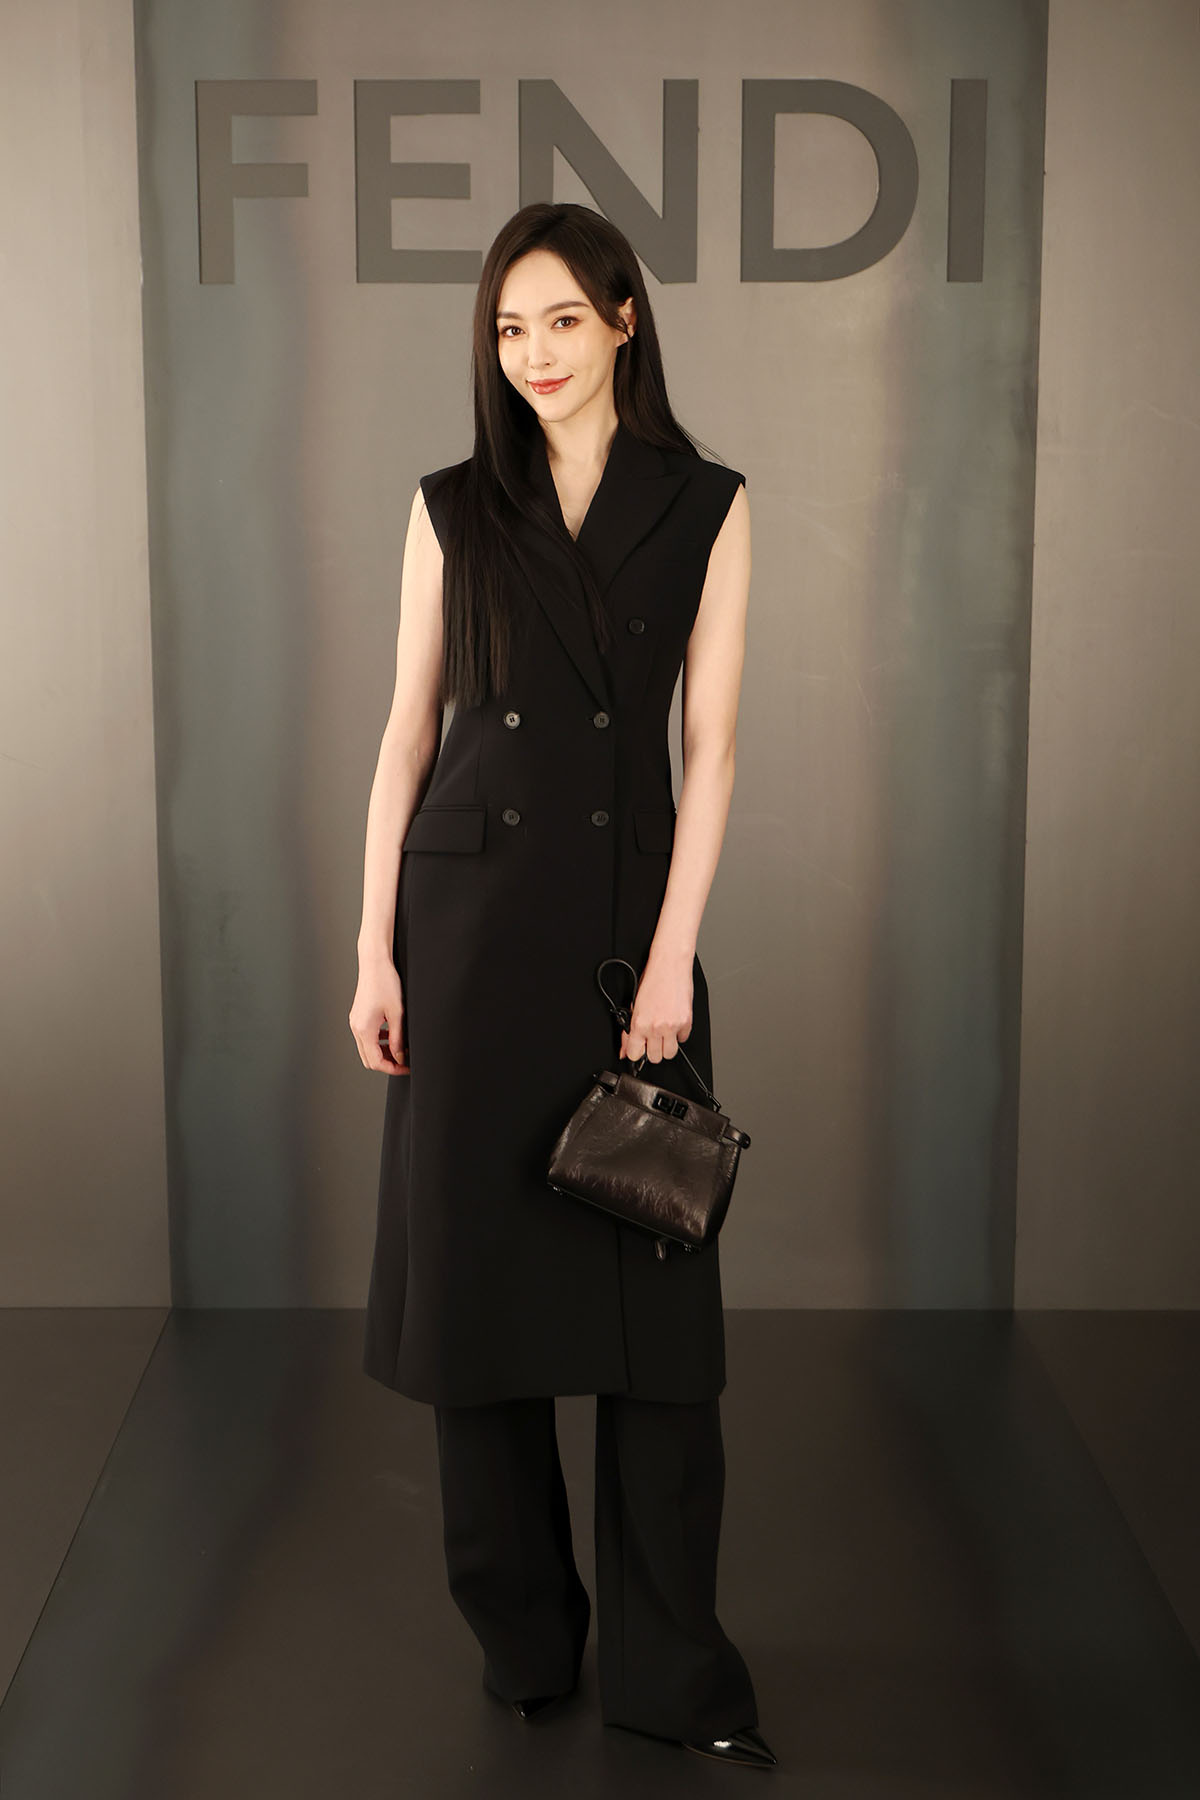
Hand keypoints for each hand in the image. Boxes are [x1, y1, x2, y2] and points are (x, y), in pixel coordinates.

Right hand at [349, 955, 408, 1073]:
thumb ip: (398, 1038)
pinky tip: (392, 1035)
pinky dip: (379, 1041)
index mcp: (364, 1029)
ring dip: (383, 1052)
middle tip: (404, 1061)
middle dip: (387, 1063)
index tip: (406, 1067)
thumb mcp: (397, 1014)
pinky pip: (367, 1037)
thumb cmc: (386, 983)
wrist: (375, 963)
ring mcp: (356, 1022)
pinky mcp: (358, 1017)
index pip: (375, 1062)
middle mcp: (356, 1028)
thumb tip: (400, 1056)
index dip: (392, 1068)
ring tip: (401, 1048)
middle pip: (369, 1059)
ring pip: (367, 1049)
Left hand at [620, 953, 692, 1064]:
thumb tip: (625, 1049)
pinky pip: (683, 1039)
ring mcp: (672, 1026)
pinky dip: (679, 1034)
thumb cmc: (652, 981)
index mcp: (640, 1023)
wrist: (670, 966)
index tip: (638, 1048)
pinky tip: (674, 1022)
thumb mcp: (634, 1005)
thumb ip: (629, 1030)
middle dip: (653, 1050)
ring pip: (670, 1054)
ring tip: (663, 1033)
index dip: (636, 1052)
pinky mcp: (686, 1022)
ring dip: (666, 1046)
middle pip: (655, 1058)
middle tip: (652, 1038)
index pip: (635, 1054)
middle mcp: (656, 1027)